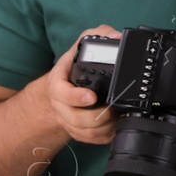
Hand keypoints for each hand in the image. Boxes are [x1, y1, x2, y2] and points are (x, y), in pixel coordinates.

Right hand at [44, 25, 120, 144]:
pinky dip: (105, 136)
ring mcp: (67, 120)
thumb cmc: (73, 66)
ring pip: (84, 132)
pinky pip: (90, 140)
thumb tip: (116, 36)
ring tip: (117, 117)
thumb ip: (98, 35)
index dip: (76, 97)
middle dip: (98, 117)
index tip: (91, 97)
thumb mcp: (83, 44)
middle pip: (75, 119)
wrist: (61, 87)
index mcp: (57, 83)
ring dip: (104, 127)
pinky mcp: (76, 131)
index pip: (61, 93)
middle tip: (113, 109)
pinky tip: (114, 127)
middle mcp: (59, 104)